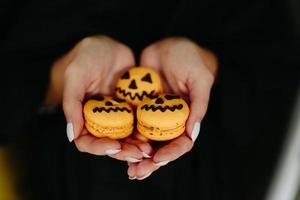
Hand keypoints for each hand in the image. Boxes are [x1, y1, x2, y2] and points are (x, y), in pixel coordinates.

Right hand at [46, 35, 148, 161]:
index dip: (99, 148)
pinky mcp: (133, 108)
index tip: (114, 146)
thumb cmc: (85, 58)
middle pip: (110, 143)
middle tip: (138, 153)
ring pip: (127, 137)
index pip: (87, 141)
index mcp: (84, 117)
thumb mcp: (76, 76)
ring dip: (137, 145)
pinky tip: (156, 132)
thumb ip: (72, 104)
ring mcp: (118, 115)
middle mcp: (101, 120)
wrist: (106, 46)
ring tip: (148, 148)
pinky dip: (147, 130)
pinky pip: (140, 122)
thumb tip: (72, 135)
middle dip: (124, 151)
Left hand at [127, 37, 217, 179]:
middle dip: (150, 162)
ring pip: (144, 140)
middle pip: (161, 147)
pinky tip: (114, 144)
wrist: (169, 46)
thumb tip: (193, 133)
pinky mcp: (138, 106)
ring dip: (135, 154)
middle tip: (136, 173)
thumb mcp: (199, 79)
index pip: (181, 143)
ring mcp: (152, 114)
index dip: (171, 153)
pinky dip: (124, 136)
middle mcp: (168, 120)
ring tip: (125, 167)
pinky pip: (130, 123)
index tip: (157, 159)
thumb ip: (199, 104)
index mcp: (185, 118)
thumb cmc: (190, 60)